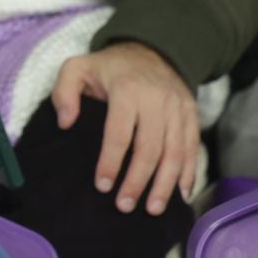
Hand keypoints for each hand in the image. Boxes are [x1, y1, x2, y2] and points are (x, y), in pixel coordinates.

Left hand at [51, 42, 196, 215]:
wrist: (152, 49)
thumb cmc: (109, 67)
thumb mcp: (77, 68)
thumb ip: (64, 92)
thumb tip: (65, 123)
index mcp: (127, 90)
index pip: (119, 133)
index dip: (111, 162)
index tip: (102, 186)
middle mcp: (157, 100)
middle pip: (150, 148)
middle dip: (138, 181)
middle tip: (125, 206)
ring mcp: (178, 108)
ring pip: (175, 152)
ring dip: (165, 184)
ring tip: (153, 209)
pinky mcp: (192, 114)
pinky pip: (193, 147)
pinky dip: (189, 172)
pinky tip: (181, 194)